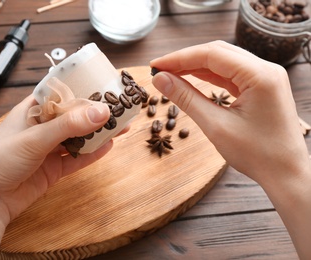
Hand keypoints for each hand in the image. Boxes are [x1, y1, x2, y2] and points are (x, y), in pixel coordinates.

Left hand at [0, 95, 112, 222]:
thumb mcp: (35, 137)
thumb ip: (69, 125)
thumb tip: (102, 111)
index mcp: (33, 110)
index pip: (64, 95)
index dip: (85, 90)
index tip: (108, 88)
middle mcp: (43, 127)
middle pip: (75, 117)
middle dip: (97, 114)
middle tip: (122, 111)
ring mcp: (49, 148)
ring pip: (79, 137)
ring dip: (98, 133)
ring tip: (122, 127)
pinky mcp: (53, 168)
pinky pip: (77, 158)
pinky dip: (92, 153)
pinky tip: (108, 147)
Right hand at [150, 40, 308, 185]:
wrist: (286, 173)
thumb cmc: (258, 154)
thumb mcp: (216, 126)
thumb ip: (186, 99)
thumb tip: (160, 80)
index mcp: (260, 75)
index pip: (211, 54)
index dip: (179, 57)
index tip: (155, 65)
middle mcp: (266, 70)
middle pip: (217, 53)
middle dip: (186, 59)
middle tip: (160, 69)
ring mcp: (265, 77)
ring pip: (223, 62)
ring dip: (196, 66)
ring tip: (170, 74)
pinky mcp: (262, 87)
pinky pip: (230, 74)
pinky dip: (209, 76)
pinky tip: (191, 79)